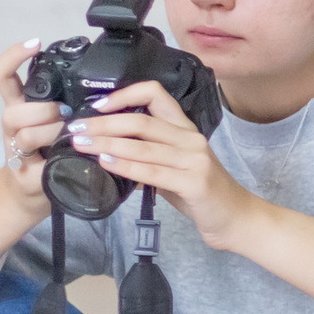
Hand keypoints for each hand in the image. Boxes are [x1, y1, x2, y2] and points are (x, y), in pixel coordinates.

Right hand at [0, 39, 65, 217]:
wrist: (33, 190)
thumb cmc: (50, 150)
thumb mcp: (57, 119)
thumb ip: (69, 102)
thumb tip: (104, 84)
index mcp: (20, 107)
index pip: (3, 75)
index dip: (12, 57)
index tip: (35, 43)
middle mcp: (13, 126)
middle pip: (12, 111)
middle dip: (42, 111)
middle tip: (66, 114)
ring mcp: (15, 150)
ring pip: (24, 134)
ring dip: (50, 133)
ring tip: (69, 136)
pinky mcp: (23, 173)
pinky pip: (37, 164)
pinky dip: (54, 160)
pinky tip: (64, 160)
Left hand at [67, 80, 257, 245]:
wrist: (236, 219)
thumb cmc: (202, 195)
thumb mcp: (172, 170)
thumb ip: (146, 159)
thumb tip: (106, 154)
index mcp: (185, 129)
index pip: (156, 94)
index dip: (125, 94)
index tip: (98, 105)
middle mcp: (191, 138)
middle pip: (142, 120)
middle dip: (104, 123)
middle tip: (77, 129)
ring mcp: (194, 159)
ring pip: (143, 144)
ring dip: (107, 143)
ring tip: (82, 145)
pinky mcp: (194, 182)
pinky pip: (152, 171)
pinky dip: (125, 166)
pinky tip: (106, 164)